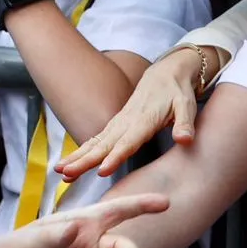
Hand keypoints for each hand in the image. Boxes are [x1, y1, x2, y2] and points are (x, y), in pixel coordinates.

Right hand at [58, 45, 213, 180]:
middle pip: (103, 145)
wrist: (165, 73)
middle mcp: (127, 122)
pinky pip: (96, 140)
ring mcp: (118, 123)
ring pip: (95, 143)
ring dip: (77, 157)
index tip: (101, 171)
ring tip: (60, 172)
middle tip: (66, 173)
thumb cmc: (177, 92)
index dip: (115, 156)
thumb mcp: (187, 105)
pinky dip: (81, 152)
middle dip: (84, 160)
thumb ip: (185, 124)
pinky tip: (70, 164)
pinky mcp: (115, 125)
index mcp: (144, 120)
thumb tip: (185, 140)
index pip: (128, 142)